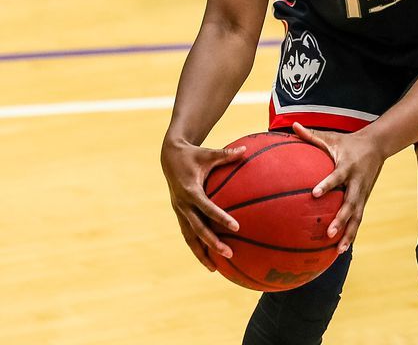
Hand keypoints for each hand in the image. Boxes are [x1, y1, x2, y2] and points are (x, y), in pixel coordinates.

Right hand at [161, 137, 244, 269]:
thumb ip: (227, 154)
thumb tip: (245, 150)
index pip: (207, 207)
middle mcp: (183, 205)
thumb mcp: (209, 153)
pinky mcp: (180, 215)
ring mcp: (179, 211)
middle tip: (229, 253)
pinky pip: (188, 234)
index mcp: (190, 190)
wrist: (169, 157)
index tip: (236, 227)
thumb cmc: (193, 154)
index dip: (220, 218)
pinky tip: (208, 259)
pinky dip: (196, 247)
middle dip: (212, 243)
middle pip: (197, 229)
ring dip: (201, 252)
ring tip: (215, 268)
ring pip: (190, 237)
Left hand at [293, 123, 384, 253]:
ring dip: (349, 233)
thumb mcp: (332, 137)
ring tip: (338, 249)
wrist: (378, 145)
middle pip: (350, 203)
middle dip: (341, 219)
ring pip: (357, 216)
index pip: (336, 177)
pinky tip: (341, 248)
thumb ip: (311, 135)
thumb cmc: (349, 142)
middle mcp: (357, 182)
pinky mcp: (364, 200)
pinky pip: (358, 219)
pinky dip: (351, 234)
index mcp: (347, 166)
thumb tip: (292, 125)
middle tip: (328, 232)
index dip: (327, 184)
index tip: (315, 194)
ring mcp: (362, 193)